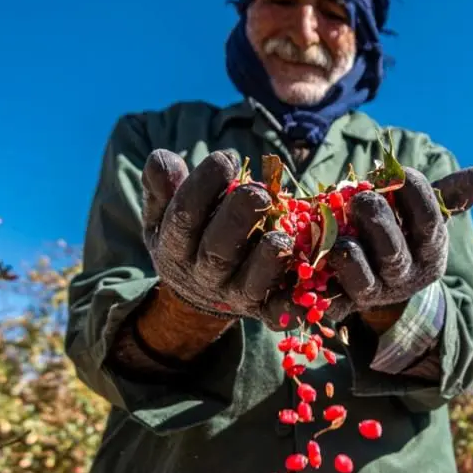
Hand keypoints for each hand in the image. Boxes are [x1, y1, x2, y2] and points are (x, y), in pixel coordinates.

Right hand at [141, 148, 291, 321]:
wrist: (197, 294)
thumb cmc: (187, 236)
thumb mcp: (163, 214)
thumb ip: (162, 187)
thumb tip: (161, 158)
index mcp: (175, 246)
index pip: (184, 216)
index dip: (203, 186)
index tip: (226, 158)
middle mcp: (204, 274)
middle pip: (218, 251)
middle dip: (239, 219)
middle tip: (259, 192)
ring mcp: (235, 295)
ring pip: (251, 283)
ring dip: (267, 261)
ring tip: (281, 237)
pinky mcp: (264, 311)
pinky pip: (280, 313)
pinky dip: (297, 305)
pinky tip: (311, 285)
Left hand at [263, 165, 472, 328]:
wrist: (379, 285)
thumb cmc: (402, 234)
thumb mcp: (425, 215)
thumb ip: (450, 195)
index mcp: (430, 252)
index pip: (429, 225)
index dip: (417, 198)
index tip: (404, 174)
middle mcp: (405, 277)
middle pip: (393, 252)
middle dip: (378, 222)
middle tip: (361, 198)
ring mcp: (372, 293)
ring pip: (361, 277)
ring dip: (347, 253)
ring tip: (334, 230)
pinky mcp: (340, 305)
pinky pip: (327, 297)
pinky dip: (315, 280)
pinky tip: (306, 257)